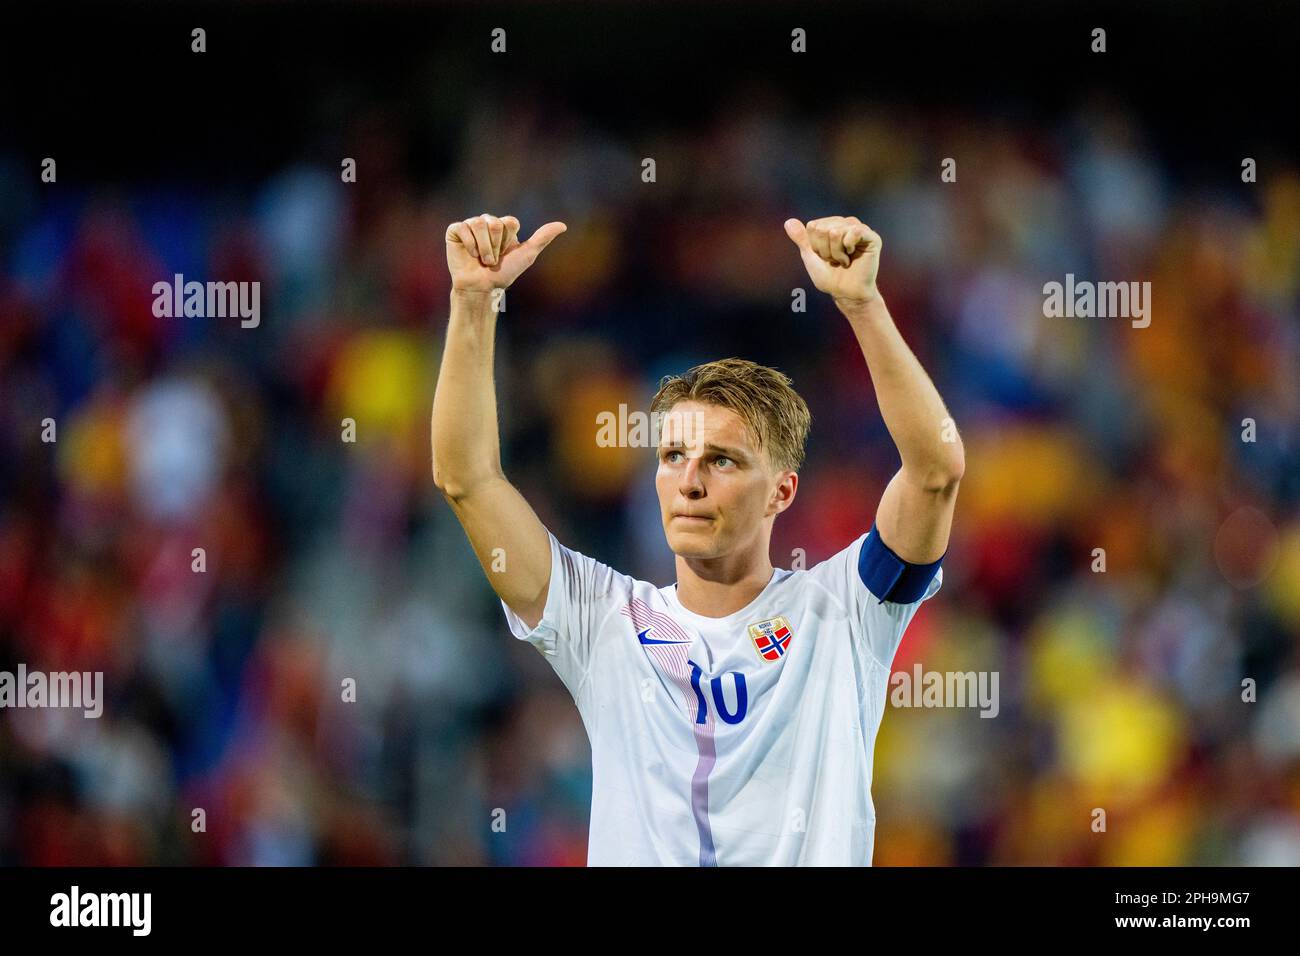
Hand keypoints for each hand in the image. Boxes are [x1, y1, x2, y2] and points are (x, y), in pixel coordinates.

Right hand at [445, 214, 566, 291]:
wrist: (482, 288)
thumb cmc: (504, 274)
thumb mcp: (526, 255)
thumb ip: (543, 238)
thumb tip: (563, 225)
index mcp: (503, 226)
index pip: (510, 222)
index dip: (508, 241)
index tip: (506, 255)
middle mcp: (487, 223)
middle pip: (494, 223)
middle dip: (495, 246)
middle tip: (492, 260)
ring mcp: (470, 226)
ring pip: (478, 224)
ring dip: (483, 248)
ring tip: (481, 260)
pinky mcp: (455, 231)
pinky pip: (462, 227)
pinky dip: (469, 244)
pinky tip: (469, 254)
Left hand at [784, 216, 881, 305]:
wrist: (846, 293)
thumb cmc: (829, 277)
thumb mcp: (810, 256)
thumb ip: (801, 238)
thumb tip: (788, 221)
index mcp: (831, 225)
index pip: (813, 226)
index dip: (815, 246)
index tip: (824, 257)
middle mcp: (845, 223)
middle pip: (823, 228)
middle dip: (825, 250)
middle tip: (835, 261)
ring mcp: (859, 229)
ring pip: (836, 231)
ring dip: (836, 252)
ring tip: (843, 261)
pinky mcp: (872, 237)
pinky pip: (855, 231)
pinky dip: (848, 247)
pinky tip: (852, 255)